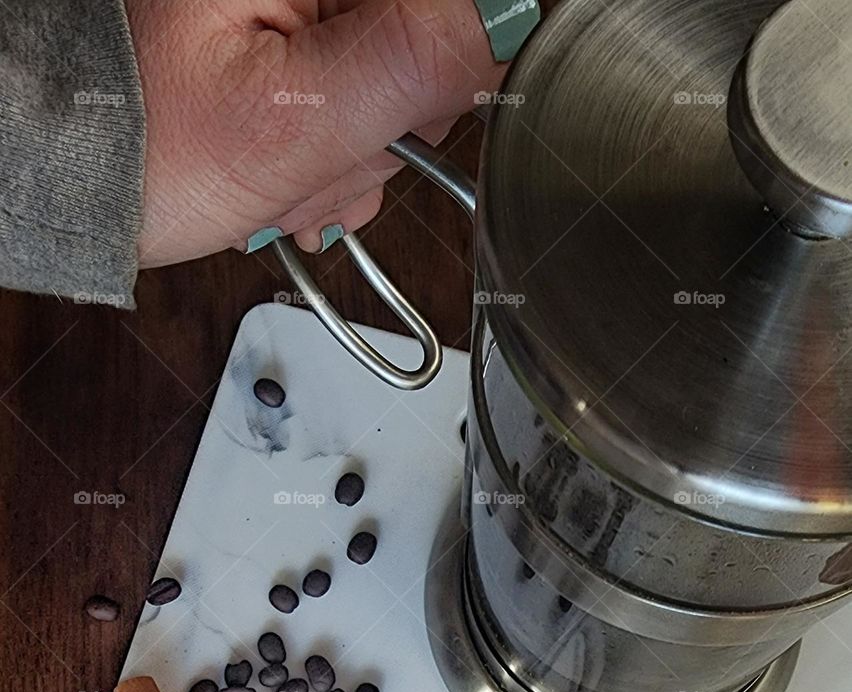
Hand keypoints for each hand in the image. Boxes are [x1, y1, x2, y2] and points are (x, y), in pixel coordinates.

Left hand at [126, 0, 502, 266]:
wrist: (81, 183)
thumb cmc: (146, 147)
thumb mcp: (288, 118)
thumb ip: (406, 64)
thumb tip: (505, 24)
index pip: (445, 6)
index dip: (442, 65)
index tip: (403, 117)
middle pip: (421, 40)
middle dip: (381, 124)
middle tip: (314, 157)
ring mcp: (300, 9)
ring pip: (390, 83)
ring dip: (352, 153)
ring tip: (285, 174)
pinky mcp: (294, 42)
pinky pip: (354, 100)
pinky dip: (333, 155)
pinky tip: (288, 173)